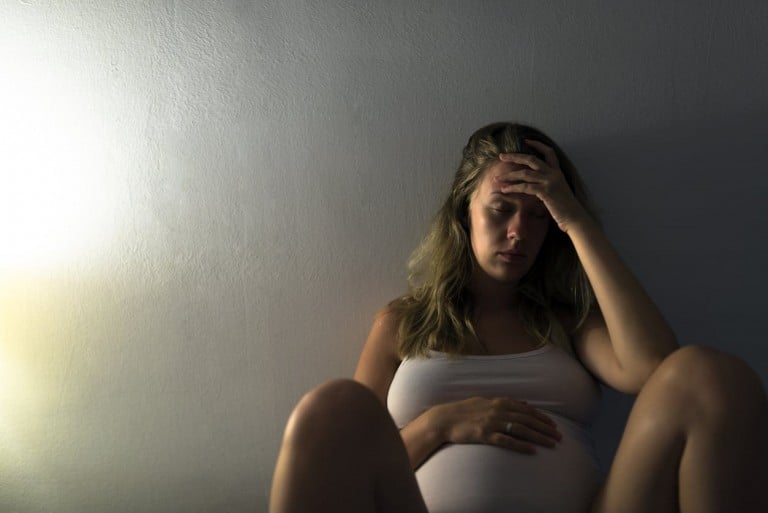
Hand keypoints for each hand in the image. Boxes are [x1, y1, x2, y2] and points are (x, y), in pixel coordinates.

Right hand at [432, 397, 561, 453]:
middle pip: (528, 420)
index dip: (542, 417)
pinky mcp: (485, 435)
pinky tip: (532, 451)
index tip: (554, 425)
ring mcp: (492, 423)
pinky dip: (521, 445)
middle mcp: (498, 410)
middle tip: (559, 437)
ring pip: (521, 430)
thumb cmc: (464, 410)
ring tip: (552, 444)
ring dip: (539, 437)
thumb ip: (505, 402)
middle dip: (546, 428)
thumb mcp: (485, 401)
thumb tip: (523, 403)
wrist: (444, 419)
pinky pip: (507, 441)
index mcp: (499, 402)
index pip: (527, 410)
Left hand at [496, 139, 588, 232]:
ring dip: (509, 175)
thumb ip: (547, 185)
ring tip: (498, 178)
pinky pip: (525, 187)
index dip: (537, 145)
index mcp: (558, 172)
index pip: (549, 153)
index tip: (526, 140)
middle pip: (532, 159)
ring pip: (525, 173)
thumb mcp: (557, 191)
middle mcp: (554, 174)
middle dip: (515, 156)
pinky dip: (513, 188)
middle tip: (502, 156)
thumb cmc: (565, 208)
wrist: (575, 217)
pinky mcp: (546, 192)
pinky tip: (504, 190)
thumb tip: (534, 184)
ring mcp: (550, 182)